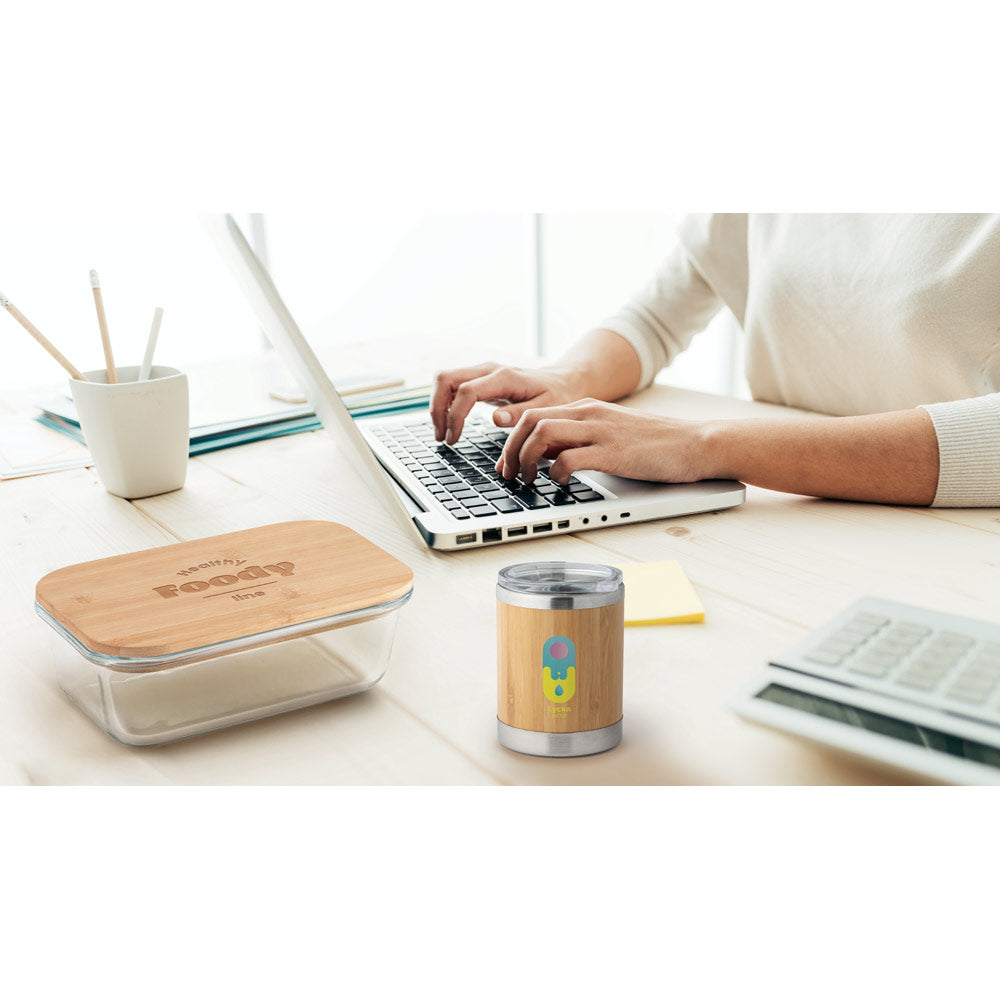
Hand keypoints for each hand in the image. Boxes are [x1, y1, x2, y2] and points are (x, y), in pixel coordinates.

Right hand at [430, 361, 579, 443]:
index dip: (455, 416)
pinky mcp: (477, 378)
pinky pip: (450, 385)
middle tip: (442, 437)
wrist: (560, 382)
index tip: (454, 439)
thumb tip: (496, 420)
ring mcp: (480, 371)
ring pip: (443, 379)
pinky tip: (449, 424)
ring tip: (443, 434)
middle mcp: (487, 370)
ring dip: (436, 406)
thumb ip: (520, 414)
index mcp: (504, 378)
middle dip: (436, 409)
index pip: (466, 391)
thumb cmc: (555, 397)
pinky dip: (443, 403)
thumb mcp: (545, 409)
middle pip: (445, 378)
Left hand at [497, 399, 710, 485]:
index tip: (506, 464)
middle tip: (508, 475)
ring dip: (525, 459)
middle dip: (510, 450)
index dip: (511, 440)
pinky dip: (554, 473)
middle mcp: (589, 414)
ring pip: (541, 433)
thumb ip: (577, 440)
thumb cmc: (655, 445)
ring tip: (527, 480)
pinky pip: (568, 458)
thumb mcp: (608, 435)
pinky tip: (558, 484)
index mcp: (586, 408)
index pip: (533, 414)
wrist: (696, 443)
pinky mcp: (613, 452)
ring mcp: (600, 431)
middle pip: (529, 420)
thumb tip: (545, 455)